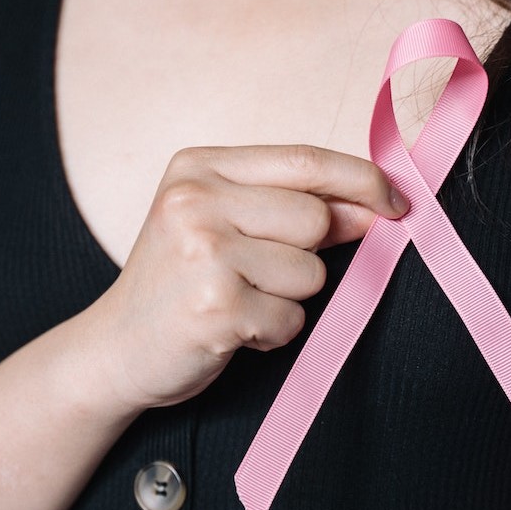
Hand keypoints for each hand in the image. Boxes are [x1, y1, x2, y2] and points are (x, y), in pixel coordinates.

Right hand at [85, 144, 407, 410]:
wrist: (114, 349)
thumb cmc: (176, 284)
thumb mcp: (217, 222)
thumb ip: (288, 205)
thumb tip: (376, 204)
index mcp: (197, 167)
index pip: (304, 160)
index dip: (362, 180)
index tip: (396, 202)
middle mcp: (194, 201)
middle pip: (315, 218)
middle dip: (308, 255)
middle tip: (258, 275)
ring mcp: (202, 254)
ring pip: (310, 273)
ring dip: (287, 299)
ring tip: (237, 302)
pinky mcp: (215, 308)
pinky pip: (291, 319)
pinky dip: (272, 334)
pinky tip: (231, 330)